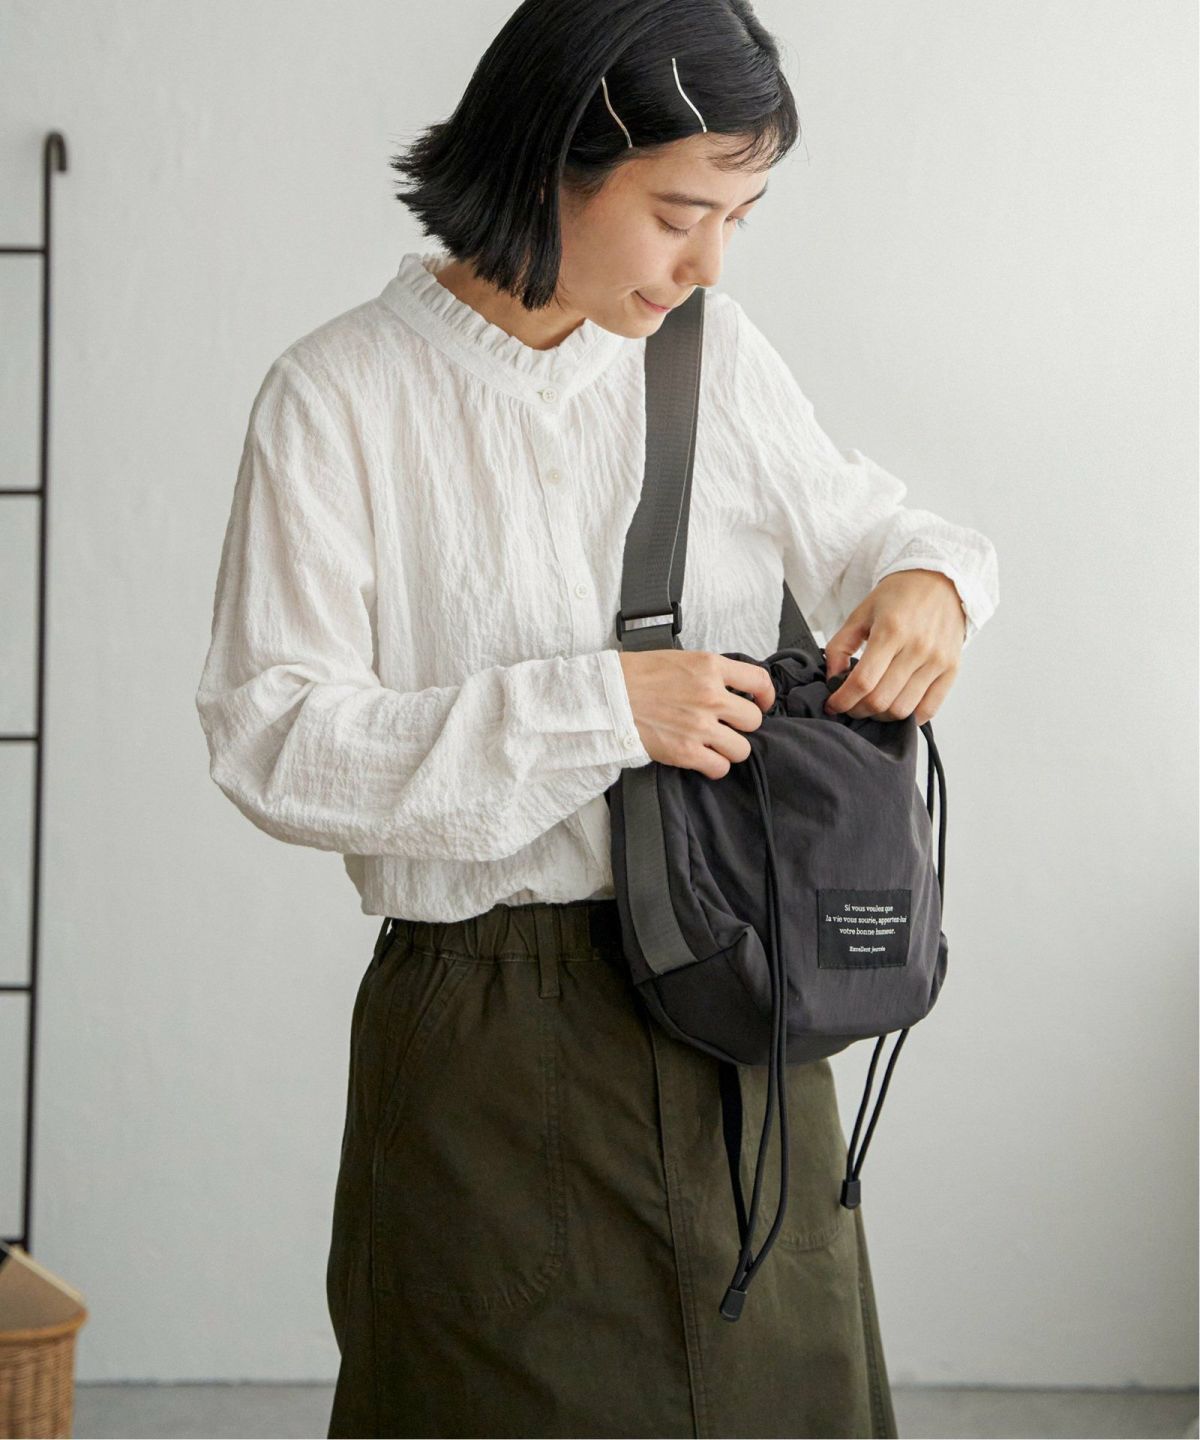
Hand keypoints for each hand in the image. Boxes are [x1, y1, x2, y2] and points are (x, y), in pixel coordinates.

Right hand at [618, 649, 775, 779]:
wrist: (607, 696)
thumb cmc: (637, 675)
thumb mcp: (681, 659)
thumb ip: (710, 672)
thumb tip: (732, 687)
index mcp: (710, 667)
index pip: (759, 681)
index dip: (766, 696)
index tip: (762, 703)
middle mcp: (710, 696)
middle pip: (753, 720)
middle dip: (742, 725)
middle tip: (728, 725)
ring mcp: (700, 726)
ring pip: (742, 748)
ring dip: (730, 748)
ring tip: (715, 744)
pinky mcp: (686, 752)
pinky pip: (720, 767)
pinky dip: (714, 766)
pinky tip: (704, 758)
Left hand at [822, 569, 965, 723]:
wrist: (940, 582)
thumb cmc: (899, 596)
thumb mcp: (861, 613)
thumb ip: (840, 646)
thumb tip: (832, 679)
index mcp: (891, 631)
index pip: (863, 682)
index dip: (843, 700)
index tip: (833, 705)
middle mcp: (918, 648)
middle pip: (881, 701)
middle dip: (857, 710)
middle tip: (850, 706)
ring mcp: (937, 661)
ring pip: (903, 710)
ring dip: (880, 716)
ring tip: (871, 706)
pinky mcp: (951, 670)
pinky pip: (929, 710)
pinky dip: (908, 717)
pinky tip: (895, 706)